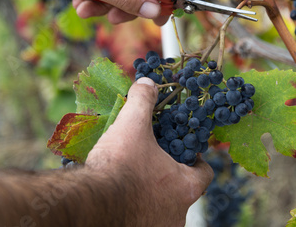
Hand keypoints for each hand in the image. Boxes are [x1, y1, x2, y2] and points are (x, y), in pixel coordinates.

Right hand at [86, 78, 213, 225]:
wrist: (90, 204)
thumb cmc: (119, 166)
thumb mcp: (132, 126)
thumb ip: (143, 102)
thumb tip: (147, 83)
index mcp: (186, 187)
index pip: (205, 173)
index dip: (196, 160)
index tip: (184, 152)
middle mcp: (178, 213)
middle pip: (182, 191)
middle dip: (169, 176)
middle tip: (153, 162)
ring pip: (163, 208)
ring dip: (152, 194)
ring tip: (133, 179)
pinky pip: (144, 219)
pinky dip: (137, 208)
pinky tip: (121, 196)